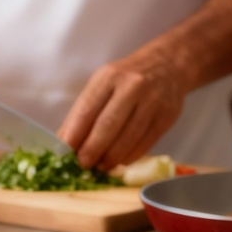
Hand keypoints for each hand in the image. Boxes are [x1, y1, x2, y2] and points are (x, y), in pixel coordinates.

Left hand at [57, 48, 187, 169]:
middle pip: (108, 125)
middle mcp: (132, 86)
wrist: (167, 65)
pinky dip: (130, 156)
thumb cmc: (126, 79)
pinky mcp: (167, 116)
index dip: (75, 135)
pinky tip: (121, 160)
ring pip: (128, 138)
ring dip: (111, 158)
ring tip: (101, 166)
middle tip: (83, 165)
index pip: (87, 109)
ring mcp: (152, 101)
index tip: (65, 153)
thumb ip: (84, 111)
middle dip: (92, 150)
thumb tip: (64, 142)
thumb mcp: (103, 84)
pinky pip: (145, 143)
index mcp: (109, 77)